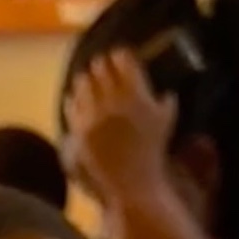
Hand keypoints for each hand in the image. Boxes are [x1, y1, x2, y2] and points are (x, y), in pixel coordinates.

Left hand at [62, 50, 182, 214]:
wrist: (132, 182)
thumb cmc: (152, 151)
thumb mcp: (166, 119)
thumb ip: (165, 98)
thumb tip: (162, 86)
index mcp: (136, 93)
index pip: (122, 59)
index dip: (120, 55)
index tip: (119, 57)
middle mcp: (113, 101)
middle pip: (100, 67)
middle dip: (101, 65)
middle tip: (101, 65)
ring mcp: (94, 116)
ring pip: (82, 83)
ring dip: (85, 79)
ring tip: (87, 80)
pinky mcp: (79, 130)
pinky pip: (72, 105)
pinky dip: (74, 100)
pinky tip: (77, 100)